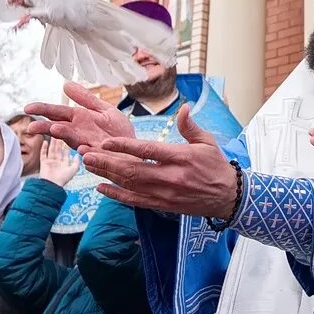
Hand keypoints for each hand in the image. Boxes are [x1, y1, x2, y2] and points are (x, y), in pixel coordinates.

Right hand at [26, 82, 133, 150]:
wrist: (135, 149)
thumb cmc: (118, 131)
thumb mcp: (103, 109)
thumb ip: (85, 98)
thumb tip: (65, 84)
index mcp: (79, 120)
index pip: (57, 113)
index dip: (43, 110)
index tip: (27, 108)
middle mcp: (80, 133)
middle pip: (59, 129)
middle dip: (45, 128)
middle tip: (31, 127)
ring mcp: (89, 146)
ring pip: (73, 141)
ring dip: (65, 136)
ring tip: (55, 129)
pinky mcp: (101, 158)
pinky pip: (94, 156)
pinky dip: (88, 154)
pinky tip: (83, 150)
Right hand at [38, 138, 79, 186]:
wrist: (52, 185)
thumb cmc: (63, 179)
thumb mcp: (73, 170)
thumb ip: (76, 163)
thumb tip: (78, 155)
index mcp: (64, 164)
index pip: (66, 153)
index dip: (67, 146)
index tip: (68, 138)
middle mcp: (57, 162)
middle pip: (58, 150)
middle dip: (59, 142)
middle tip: (60, 133)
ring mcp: (50, 162)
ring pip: (51, 150)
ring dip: (52, 143)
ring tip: (53, 134)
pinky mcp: (43, 163)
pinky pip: (43, 154)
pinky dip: (43, 148)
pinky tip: (45, 141)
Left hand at [88, 107, 238, 218]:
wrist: (228, 197)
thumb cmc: (216, 166)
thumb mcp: (207, 142)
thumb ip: (190, 126)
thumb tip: (183, 108)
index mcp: (181, 157)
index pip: (148, 151)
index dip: (125, 147)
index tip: (106, 142)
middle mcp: (171, 177)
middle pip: (133, 170)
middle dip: (107, 162)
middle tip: (85, 153)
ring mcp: (165, 193)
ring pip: (130, 185)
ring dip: (107, 175)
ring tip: (88, 165)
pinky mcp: (163, 205)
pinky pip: (135, 201)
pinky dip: (116, 195)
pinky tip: (100, 187)